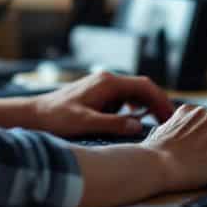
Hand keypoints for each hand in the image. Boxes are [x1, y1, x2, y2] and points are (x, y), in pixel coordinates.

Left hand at [29, 70, 175, 137]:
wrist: (35, 114)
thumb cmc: (56, 118)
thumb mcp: (85, 123)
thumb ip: (113, 124)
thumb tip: (138, 125)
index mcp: (107, 83)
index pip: (144, 86)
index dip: (161, 100)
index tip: (171, 116)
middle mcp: (107, 80)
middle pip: (142, 88)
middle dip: (157, 103)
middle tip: (169, 122)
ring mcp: (102, 87)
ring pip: (133, 93)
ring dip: (147, 106)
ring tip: (157, 123)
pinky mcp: (98, 95)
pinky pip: (123, 99)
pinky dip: (133, 108)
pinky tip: (134, 121)